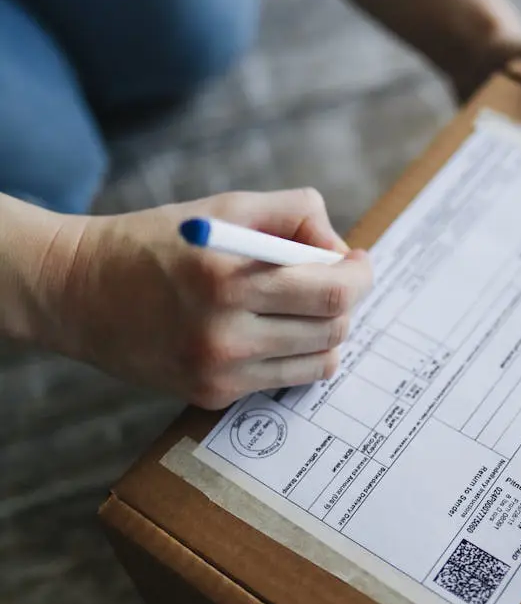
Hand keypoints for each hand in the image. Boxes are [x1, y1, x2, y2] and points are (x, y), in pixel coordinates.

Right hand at [44, 189, 371, 407]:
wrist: (77, 291)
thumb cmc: (157, 242)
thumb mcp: (224, 208)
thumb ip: (293, 215)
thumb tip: (341, 253)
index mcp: (227, 276)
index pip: (333, 291)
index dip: (360, 275)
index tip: (357, 262)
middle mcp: (223, 332)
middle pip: (334, 329)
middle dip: (346, 301)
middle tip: (330, 281)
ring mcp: (217, 371)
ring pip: (320, 362)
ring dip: (324, 332)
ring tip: (300, 306)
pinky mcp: (210, 395)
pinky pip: (283, 380)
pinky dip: (292, 355)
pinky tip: (269, 330)